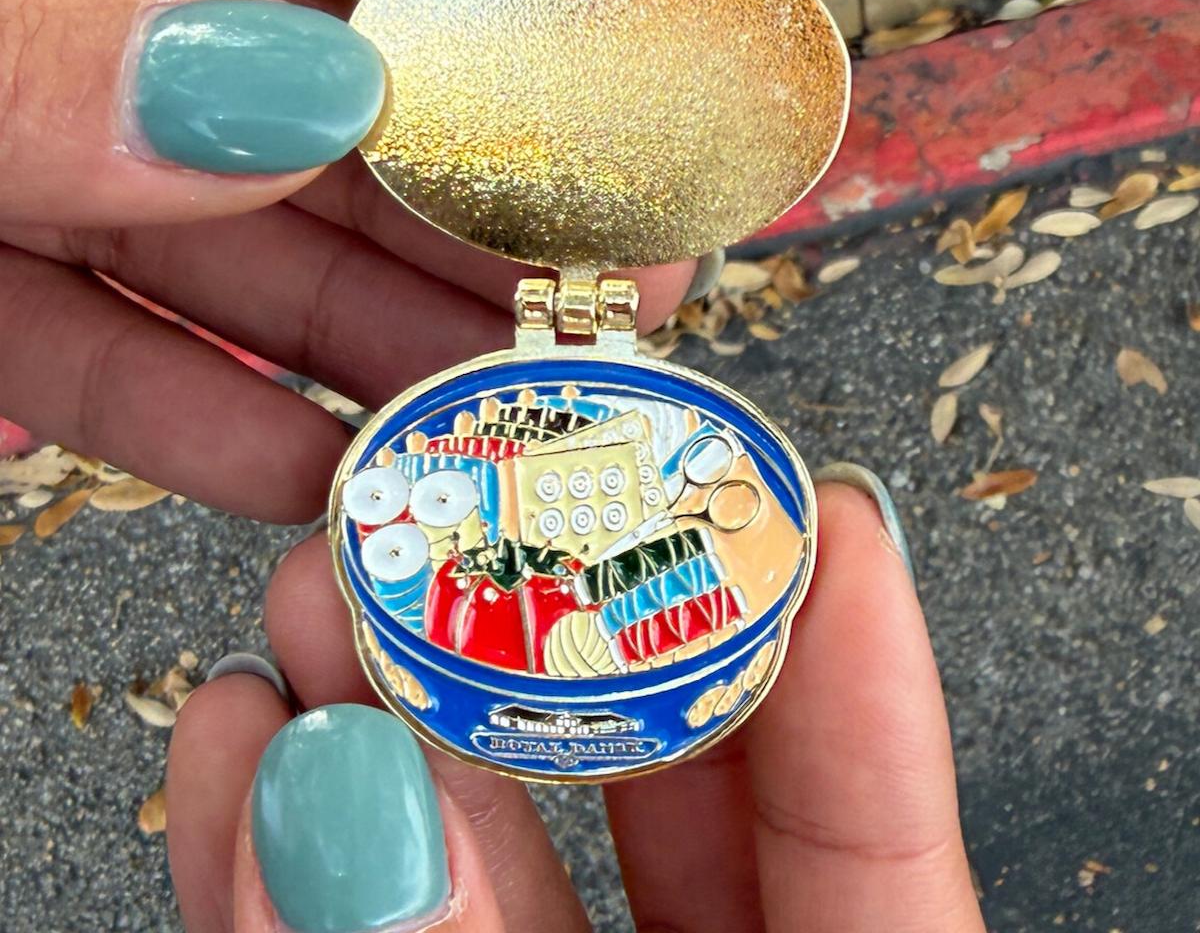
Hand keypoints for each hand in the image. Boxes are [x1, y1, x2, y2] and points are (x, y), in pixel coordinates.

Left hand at [0, 0, 693, 520]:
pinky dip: (194, 413)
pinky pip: (93, 343)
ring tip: (493, 394)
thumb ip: (32, 43)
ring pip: (217, 229)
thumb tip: (291, 95)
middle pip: (287, 66)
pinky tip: (305, 466)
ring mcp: (0, 141)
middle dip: (447, 175)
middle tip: (594, 258)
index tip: (599, 12)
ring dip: (360, 326)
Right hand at [167, 481, 985, 932]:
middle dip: (554, 651)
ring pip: (476, 862)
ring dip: (374, 727)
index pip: (874, 847)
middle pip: (657, 810)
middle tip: (486, 508)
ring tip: (307, 599)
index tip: (822, 511)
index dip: (853, 674)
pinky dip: (287, 862)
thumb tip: (371, 831)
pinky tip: (239, 753)